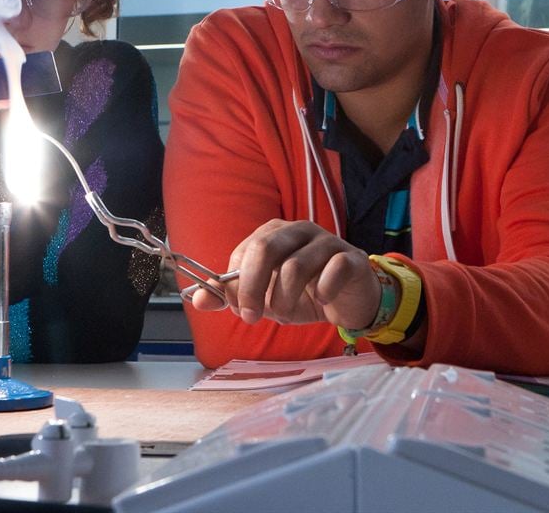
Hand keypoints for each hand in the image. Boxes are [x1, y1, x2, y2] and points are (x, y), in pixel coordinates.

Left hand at [192, 219, 380, 329]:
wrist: (349, 301)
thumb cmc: (304, 294)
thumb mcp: (265, 298)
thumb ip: (233, 297)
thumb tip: (197, 300)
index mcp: (274, 234)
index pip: (245, 251)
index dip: (237, 282)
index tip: (239, 309)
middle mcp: (299, 231)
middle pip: (266, 248)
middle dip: (252, 287)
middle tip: (251, 317)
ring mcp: (327, 242)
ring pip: (296, 265)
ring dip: (284, 298)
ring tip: (284, 317)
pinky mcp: (351, 258)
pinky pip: (334, 269)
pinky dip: (323, 291)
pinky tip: (321, 302)